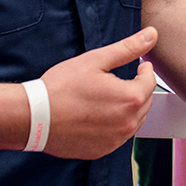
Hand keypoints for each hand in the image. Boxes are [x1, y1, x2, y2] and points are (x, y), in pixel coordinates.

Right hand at [39, 28, 158, 158]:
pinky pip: (118, 136)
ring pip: (134, 120)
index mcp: (130, 98)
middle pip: (144, 102)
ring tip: (110, 97)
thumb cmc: (61, 87)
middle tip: (123, 80)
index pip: (150, 81)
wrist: (34, 116)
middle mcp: (127, 123)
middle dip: (137, 89)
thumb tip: (151, 35)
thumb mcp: (96, 60)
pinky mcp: (102, 150)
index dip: (145, 71)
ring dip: (129, 108)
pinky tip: (100, 115)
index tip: (140, 67)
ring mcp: (115, 140)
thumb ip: (128, 48)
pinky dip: (115, 125)